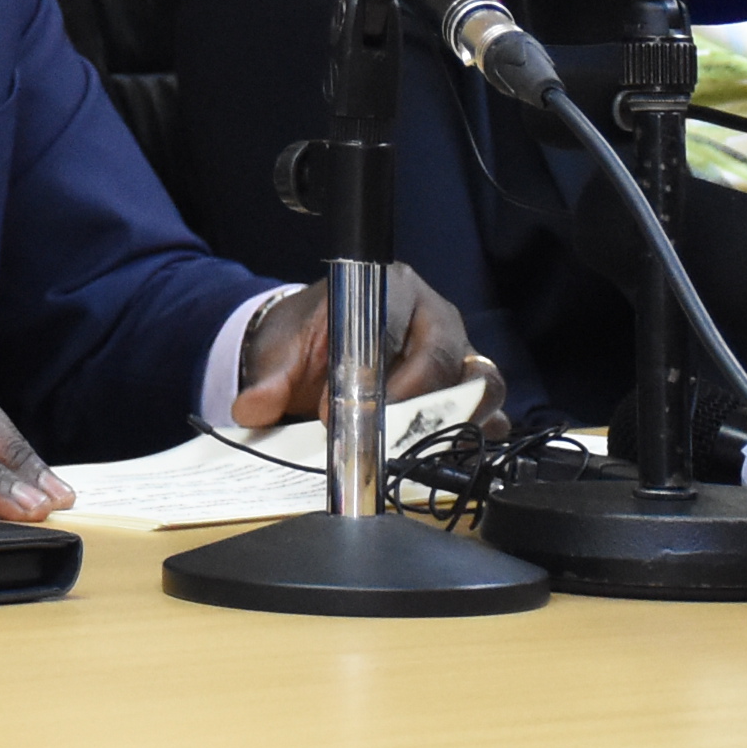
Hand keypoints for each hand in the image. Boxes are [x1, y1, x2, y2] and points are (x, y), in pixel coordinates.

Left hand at [231, 268, 475, 429]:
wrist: (324, 345)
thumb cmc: (313, 338)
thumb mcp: (285, 350)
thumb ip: (271, 377)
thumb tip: (253, 408)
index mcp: (393, 288)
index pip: (394, 326)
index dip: (367, 375)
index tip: (332, 411)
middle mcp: (437, 316)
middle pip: (445, 359)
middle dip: (408, 405)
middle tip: (374, 438)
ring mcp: (463, 352)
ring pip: (482, 385)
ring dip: (452, 423)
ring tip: (412, 452)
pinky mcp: (473, 391)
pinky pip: (492, 416)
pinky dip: (472, 440)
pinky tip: (440, 459)